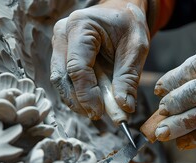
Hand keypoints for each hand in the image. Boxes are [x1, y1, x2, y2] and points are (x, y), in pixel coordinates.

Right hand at [50, 0, 148, 119]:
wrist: (122, 12)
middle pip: (63, 77)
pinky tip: (92, 102)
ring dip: (77, 101)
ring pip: (60, 81)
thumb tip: (124, 108)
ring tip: (98, 111)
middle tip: (99, 116)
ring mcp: (58, 45)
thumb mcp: (136, 48)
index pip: (77, 68)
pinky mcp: (61, 55)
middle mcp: (62, 34)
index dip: (87, 94)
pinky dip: (77, 94)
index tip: (99, 113)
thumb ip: (128, 78)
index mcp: (81, 26)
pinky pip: (64, 80)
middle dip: (80, 101)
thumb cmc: (129, 25)